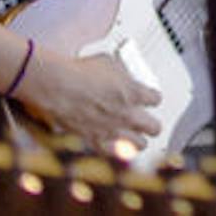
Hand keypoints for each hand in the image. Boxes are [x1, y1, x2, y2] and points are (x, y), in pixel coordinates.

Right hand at [15, 49, 162, 150]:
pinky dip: (115, 150)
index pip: (156, 99)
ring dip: (139, 140)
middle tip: (148, 122)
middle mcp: (128, 114)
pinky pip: (112, 152)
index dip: (153, 98)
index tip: (149, 98)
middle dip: (152, 124)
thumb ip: (121, 73)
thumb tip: (121, 73)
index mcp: (134, 93)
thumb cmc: (80, 72)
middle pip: (154, 127)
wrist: (59, 87)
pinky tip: (115, 146)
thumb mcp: (108, 62)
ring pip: (140, 145)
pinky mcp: (95, 141)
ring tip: (137, 138)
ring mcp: (113, 130)